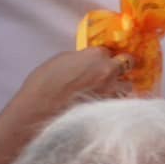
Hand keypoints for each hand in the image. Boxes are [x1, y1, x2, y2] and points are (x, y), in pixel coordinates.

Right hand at [5, 48, 133, 126]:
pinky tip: (105, 105)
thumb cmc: (42, 86)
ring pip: (127, 85)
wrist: (37, 113)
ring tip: (107, 93)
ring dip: (120, 87)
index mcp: (95, 55)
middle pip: (126, 64)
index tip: (100, 62)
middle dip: (120, 68)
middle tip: (110, 75)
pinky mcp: (110, 108)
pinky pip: (120, 103)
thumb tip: (87, 60)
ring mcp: (111, 90)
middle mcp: (108, 70)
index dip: (105, 57)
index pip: (110, 50)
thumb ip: (80, 58)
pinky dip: (115, 103)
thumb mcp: (59, 61)